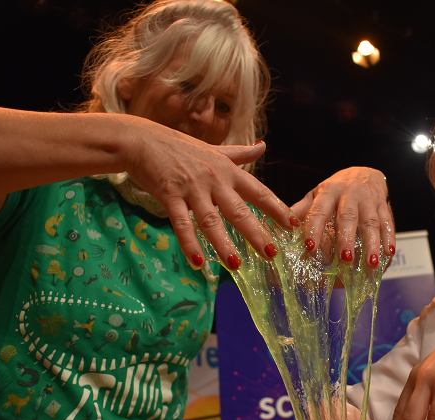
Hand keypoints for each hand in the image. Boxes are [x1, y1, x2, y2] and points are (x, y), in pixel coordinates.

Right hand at [124, 123, 291, 268]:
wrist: (141, 140)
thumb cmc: (179, 147)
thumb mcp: (215, 150)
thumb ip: (240, 154)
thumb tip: (263, 146)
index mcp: (228, 170)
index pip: (259, 192)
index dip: (277, 209)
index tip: (293, 226)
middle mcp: (214, 180)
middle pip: (239, 211)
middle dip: (256, 233)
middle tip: (271, 254)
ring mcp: (192, 188)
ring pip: (211, 220)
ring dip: (223, 244)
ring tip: (236, 265)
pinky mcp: (170, 195)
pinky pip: (182, 224)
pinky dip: (190, 244)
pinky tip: (198, 263)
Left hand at [291, 167, 393, 267]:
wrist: (364, 173)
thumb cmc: (335, 190)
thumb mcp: (316, 195)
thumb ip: (301, 211)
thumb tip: (280, 230)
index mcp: (328, 192)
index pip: (319, 211)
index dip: (314, 228)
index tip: (309, 247)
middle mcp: (349, 194)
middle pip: (348, 217)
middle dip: (347, 238)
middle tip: (345, 260)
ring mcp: (368, 200)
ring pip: (371, 222)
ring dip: (371, 243)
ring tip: (370, 263)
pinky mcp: (384, 206)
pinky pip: (388, 222)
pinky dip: (389, 238)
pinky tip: (388, 253)